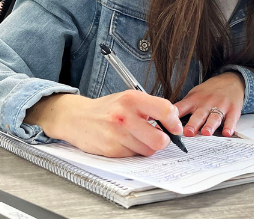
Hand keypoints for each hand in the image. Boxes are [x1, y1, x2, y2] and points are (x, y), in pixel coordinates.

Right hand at [24, 91, 182, 157]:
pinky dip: (133, 151)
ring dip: (147, 146)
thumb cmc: (107, 109)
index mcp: (132, 99)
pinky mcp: (111, 149)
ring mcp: (117, 134)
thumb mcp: (128, 98)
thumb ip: (151, 106)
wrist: (77, 118)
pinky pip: (133, 156)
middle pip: (159, 139)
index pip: (165, 110)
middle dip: (163, 141)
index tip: (175, 127)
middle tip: (160, 137)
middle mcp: (125, 116)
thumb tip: (174, 119)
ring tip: (137, 137)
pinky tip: (125, 142)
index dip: (174, 122)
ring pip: (148, 150)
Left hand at [175, 71, 244, 137]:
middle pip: (198, 115)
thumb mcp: (193, 95)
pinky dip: (229, 126)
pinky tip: (227, 132)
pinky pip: (231, 119)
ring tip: (206, 133)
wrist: (230, 80)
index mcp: (194, 100)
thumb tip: (166, 122)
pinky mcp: (233, 110)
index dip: (174, 117)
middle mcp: (206, 103)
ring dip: (210, 125)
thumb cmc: (209, 91)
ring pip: (214, 117)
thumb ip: (182, 108)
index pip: (181, 108)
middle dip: (193, 124)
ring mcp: (220, 106)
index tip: (169, 125)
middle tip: (188, 132)